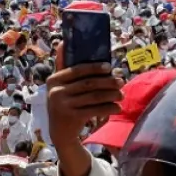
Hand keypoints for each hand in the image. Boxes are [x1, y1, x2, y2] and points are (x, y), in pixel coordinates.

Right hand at [46, 43, 122, 175]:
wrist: (59, 132)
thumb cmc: (64, 103)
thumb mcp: (60, 86)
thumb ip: (64, 67)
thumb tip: (62, 42)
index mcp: (53, 80)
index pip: (77, 70)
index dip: (94, 67)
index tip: (109, 67)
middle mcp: (56, 92)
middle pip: (88, 84)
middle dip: (107, 82)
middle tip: (122, 81)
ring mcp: (63, 106)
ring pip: (93, 97)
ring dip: (111, 95)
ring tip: (122, 94)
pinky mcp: (72, 118)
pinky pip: (95, 110)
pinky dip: (108, 108)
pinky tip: (117, 107)